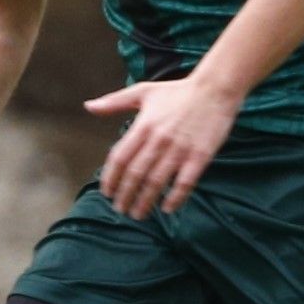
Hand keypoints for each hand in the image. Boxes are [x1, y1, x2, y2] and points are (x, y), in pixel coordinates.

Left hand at [86, 72, 245, 218]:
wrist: (215, 89)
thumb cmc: (178, 91)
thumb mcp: (143, 91)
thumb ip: (114, 102)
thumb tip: (88, 107)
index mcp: (143, 126)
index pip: (120, 158)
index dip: (111, 178)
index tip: (107, 192)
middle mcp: (159, 140)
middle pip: (135, 175)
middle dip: (125, 195)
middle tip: (120, 209)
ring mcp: (180, 150)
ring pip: (156, 182)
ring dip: (145, 201)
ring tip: (138, 214)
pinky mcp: (200, 156)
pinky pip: (185, 183)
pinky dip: (175, 198)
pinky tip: (167, 208)